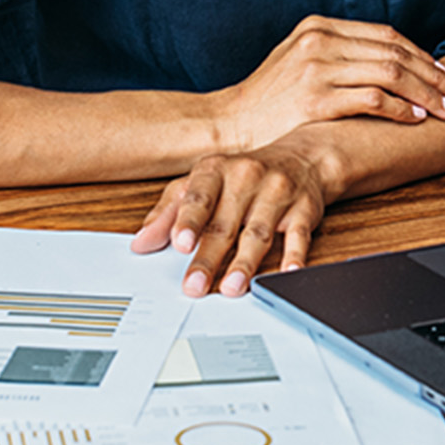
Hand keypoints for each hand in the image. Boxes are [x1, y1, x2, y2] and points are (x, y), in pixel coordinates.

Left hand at [130, 135, 331, 295]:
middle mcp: (247, 177)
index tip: (179, 244)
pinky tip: (286, 274)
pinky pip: (299, 235)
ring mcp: (278, 192)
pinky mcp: (304, 210)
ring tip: (231, 288)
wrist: (302, 157)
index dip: (188, 221)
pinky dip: (293, 256)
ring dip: (245, 263)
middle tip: (194, 285)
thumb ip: (169, 212)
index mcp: (216, 170)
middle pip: (225, 223)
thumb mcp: (201, 183)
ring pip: (259, 232)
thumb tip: (140, 243)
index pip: (199, 197)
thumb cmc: (242, 175)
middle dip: (209, 257)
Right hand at [212, 14, 444, 151]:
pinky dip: (400, 108)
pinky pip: (371, 98)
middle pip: (395, 52)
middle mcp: (320, 41)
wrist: (228, 124)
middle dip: (434, 75)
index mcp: (319, 26)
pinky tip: (416, 118)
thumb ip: (338, 54)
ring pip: (390, 73)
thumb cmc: (268, 100)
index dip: (422, 56)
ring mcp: (316, 68)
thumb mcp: (299, 61)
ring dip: (426, 94)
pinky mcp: (314, 99)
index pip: (386, 36)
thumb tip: (389, 63)